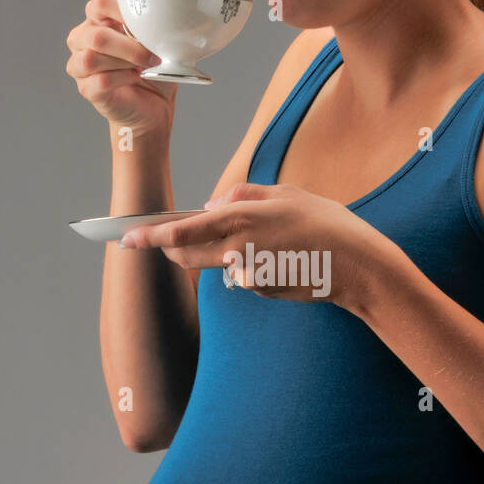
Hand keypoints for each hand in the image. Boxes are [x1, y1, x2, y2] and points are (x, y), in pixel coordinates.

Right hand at [65, 0, 177, 134]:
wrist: (154, 103)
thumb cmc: (153, 69)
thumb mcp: (157, 42)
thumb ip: (154, 26)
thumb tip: (168, 19)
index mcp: (99, 19)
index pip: (100, 3)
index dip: (122, 11)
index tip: (145, 23)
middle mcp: (83, 39)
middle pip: (97, 36)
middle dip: (129, 47)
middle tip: (152, 56)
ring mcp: (80, 64)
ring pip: (92, 58)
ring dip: (125, 63)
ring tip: (142, 68)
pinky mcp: (86, 88)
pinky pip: (100, 80)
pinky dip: (122, 79)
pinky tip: (134, 78)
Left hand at [118, 181, 382, 308]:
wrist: (356, 266)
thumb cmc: (326, 223)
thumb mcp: (287, 193)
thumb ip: (245, 194)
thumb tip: (212, 204)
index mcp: (243, 217)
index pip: (183, 229)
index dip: (151, 235)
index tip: (127, 238)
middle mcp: (239, 247)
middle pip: (186, 253)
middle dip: (170, 248)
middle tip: (168, 240)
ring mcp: (248, 273)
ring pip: (217, 264)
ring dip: (224, 254)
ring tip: (269, 242)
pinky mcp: (260, 289)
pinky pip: (243, 276)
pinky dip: (253, 267)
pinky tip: (284, 260)